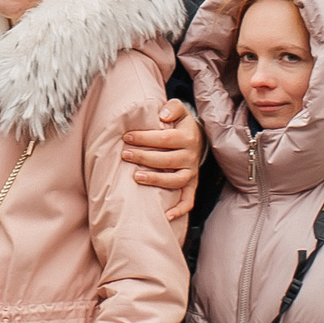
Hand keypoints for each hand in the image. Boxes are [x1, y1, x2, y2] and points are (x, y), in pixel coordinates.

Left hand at [126, 100, 203, 218]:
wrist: (198, 138)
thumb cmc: (181, 124)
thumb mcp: (180, 110)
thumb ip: (173, 107)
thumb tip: (162, 115)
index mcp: (188, 137)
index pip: (165, 139)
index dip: (145, 138)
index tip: (127, 137)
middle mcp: (191, 156)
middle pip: (167, 160)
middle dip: (144, 157)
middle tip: (125, 154)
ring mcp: (192, 172)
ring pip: (175, 180)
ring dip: (156, 180)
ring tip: (136, 177)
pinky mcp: (192, 185)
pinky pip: (188, 200)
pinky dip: (180, 209)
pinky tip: (166, 215)